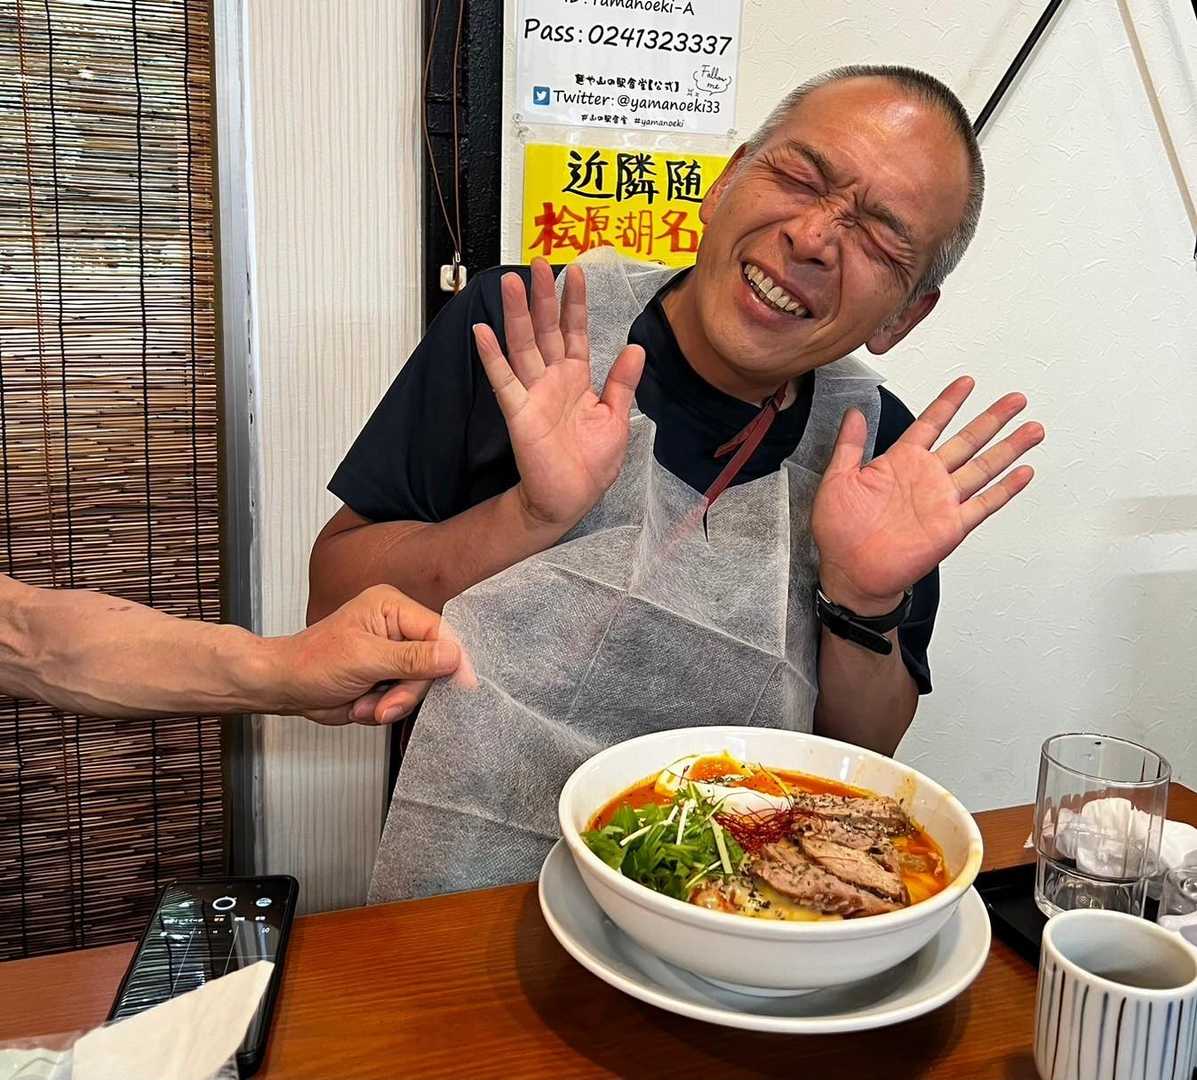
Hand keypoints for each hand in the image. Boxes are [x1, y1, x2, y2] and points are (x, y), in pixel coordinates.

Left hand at [274, 585, 463, 725]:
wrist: (285, 687)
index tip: (463, 684)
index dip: (452, 659)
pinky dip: (386, 708)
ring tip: (365, 704)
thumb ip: (412, 659)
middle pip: (433, 664)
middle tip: (384, 705)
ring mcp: (394, 654)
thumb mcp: (365, 659)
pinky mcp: (389, 677)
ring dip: (393, 703)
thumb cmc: (312, 663)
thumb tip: (453, 655)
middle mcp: (397, 627)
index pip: (439, 631)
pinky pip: (406, 699)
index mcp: (392, 606)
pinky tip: (363, 704)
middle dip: (408, 690)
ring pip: (420, 686)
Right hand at [473, 258, 645, 530]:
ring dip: (516, 314)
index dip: (575, 303)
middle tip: (538, 263)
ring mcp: (533, 393)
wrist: (571, 497)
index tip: (576, 272)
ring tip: (509, 283)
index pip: (575, 332)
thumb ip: (621, 382)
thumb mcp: (616, 419)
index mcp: (577, 379)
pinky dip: (492, 356)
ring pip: (523, 345)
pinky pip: (503, 380)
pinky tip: (482, 331)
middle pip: (546, 330)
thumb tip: (636, 347)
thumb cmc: (592, 464)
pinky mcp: (518, 413)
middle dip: (543, 296)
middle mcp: (552, 380)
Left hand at [812, 376, 1043, 613]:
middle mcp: (926, 478)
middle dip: (992, 419)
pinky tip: (1024, 473)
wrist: (850, 572)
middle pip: (967, 440)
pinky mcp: (951, 526)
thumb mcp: (837, 479)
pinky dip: (1005, 489)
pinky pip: (983, 504)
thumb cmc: (839, 531)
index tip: (967, 382)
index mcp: (900, 462)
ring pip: (983, 467)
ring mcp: (941, 501)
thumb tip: (854, 412)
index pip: (931, 423)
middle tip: (1015, 400)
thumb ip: (849, 445)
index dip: (949, 402)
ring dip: (1008, 448)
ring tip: (1032, 429)